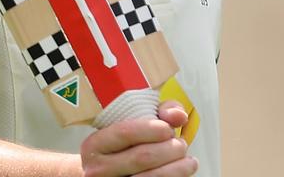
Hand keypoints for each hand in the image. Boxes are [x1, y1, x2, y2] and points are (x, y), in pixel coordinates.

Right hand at [79, 101, 197, 175]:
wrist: (102, 174)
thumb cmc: (120, 146)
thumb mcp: (129, 124)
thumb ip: (157, 112)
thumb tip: (178, 115)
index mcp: (95, 144)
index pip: (125, 133)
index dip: (151, 129)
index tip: (168, 128)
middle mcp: (98, 169)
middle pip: (141, 157)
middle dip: (169, 149)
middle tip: (181, 145)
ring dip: (177, 169)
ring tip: (188, 161)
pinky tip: (181, 173)